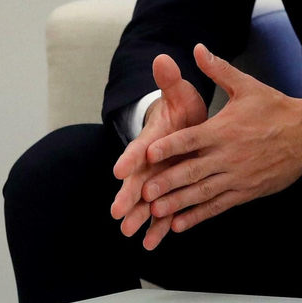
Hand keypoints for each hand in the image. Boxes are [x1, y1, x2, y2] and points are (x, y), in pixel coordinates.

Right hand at [110, 52, 207, 248]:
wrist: (183, 125)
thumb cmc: (181, 109)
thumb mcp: (179, 93)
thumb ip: (170, 80)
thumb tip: (163, 58)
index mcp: (154, 138)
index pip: (139, 148)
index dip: (130, 158)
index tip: (120, 170)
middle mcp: (151, 161)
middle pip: (138, 179)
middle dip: (128, 196)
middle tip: (118, 212)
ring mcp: (158, 178)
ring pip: (147, 200)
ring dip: (139, 216)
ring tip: (129, 233)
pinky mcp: (169, 192)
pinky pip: (164, 213)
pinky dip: (158, 228)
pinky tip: (151, 244)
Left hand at [134, 44, 301, 241]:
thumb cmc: (276, 109)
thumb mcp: (247, 86)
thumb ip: (218, 69)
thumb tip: (197, 48)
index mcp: (224, 130)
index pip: (191, 139)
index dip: (169, 147)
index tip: (147, 154)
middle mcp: (228, 156)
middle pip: (193, 171)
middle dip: (167, 182)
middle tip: (143, 193)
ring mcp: (238, 177)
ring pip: (203, 193)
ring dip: (178, 203)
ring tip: (154, 212)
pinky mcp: (246, 192)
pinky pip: (218, 206)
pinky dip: (198, 215)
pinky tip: (179, 224)